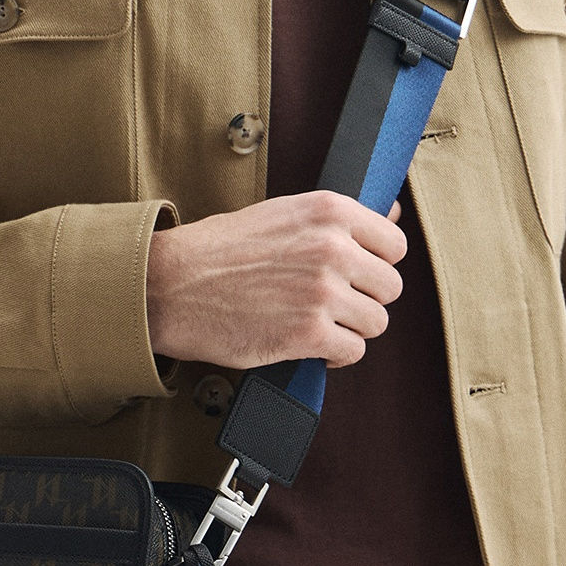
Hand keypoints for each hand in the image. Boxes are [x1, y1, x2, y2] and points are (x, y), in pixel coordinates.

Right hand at [146, 190, 405, 369]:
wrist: (171, 284)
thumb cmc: (220, 249)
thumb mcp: (283, 213)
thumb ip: (339, 218)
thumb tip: (393, 211)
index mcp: (329, 210)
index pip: (395, 243)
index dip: (377, 263)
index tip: (358, 273)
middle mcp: (332, 248)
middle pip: (390, 287)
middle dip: (365, 299)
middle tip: (333, 303)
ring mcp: (322, 292)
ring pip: (376, 322)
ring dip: (351, 328)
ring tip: (319, 324)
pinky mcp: (309, 334)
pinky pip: (352, 351)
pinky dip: (335, 355)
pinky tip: (311, 346)